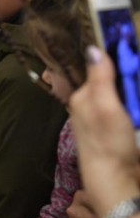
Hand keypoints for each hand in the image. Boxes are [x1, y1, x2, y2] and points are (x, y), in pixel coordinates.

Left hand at [69, 47, 139, 217]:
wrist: (113, 178)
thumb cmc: (107, 141)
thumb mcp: (105, 106)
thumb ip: (100, 78)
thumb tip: (93, 48)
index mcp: (82, 96)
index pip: (96, 67)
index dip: (112, 55)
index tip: (126, 39)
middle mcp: (88, 104)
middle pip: (107, 79)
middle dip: (121, 69)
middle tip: (134, 53)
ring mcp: (101, 117)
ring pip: (115, 92)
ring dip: (127, 84)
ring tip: (134, 71)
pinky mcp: (114, 128)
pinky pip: (123, 105)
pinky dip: (129, 98)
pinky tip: (133, 96)